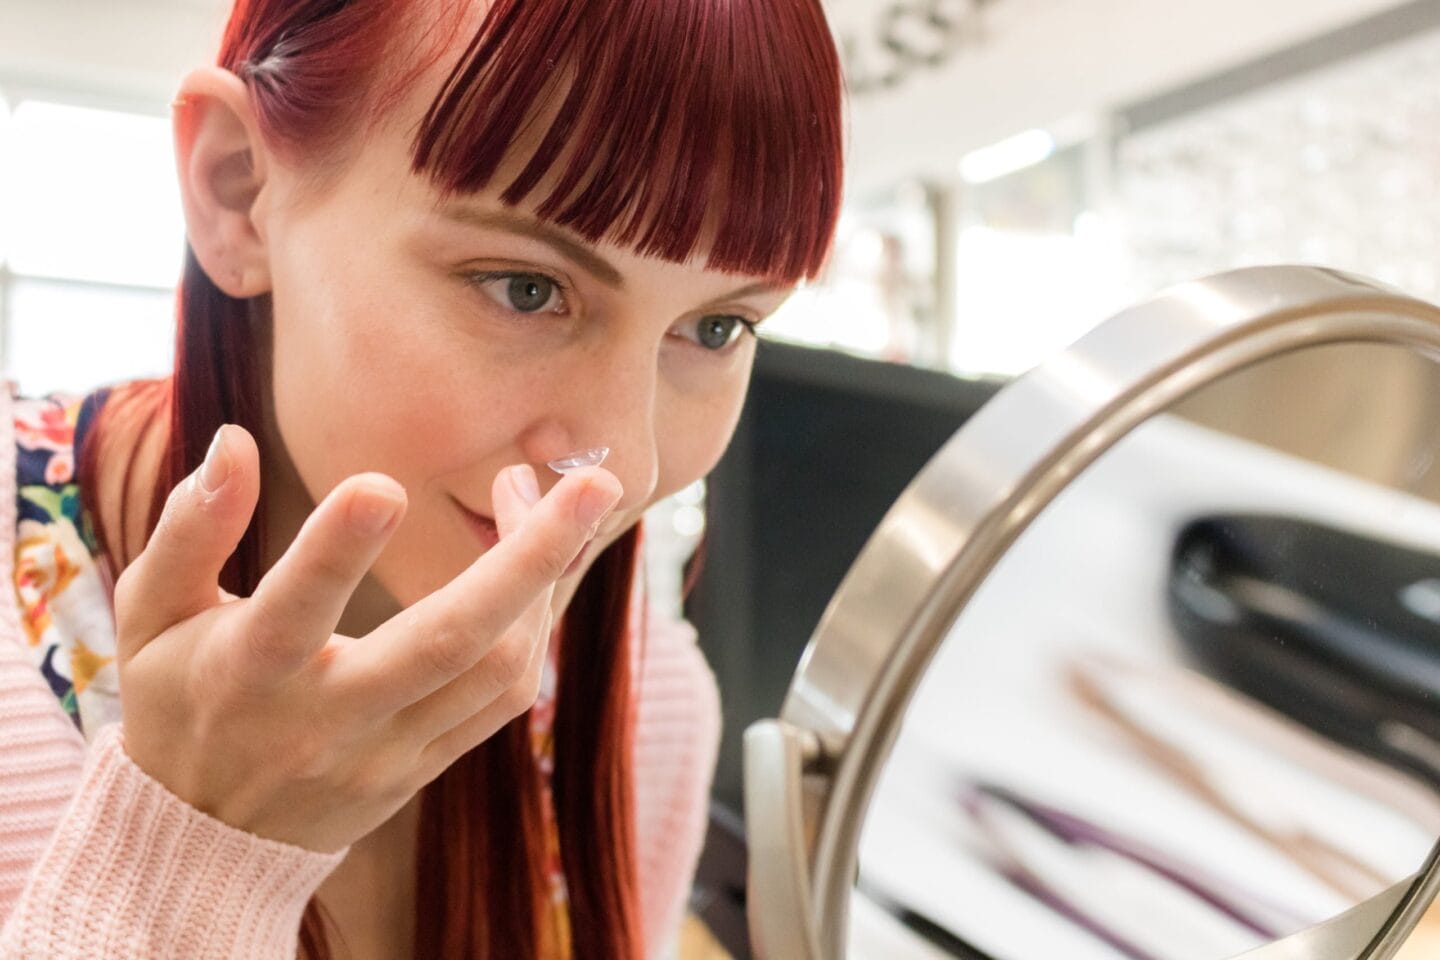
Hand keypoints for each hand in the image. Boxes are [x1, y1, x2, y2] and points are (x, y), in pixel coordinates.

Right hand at [113, 424, 620, 852]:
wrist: (203, 840)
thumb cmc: (177, 701)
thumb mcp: (152, 615)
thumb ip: (191, 528)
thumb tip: (236, 441)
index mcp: (248, 671)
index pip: (295, 609)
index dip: (336, 551)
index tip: (384, 485)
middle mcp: (329, 717)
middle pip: (447, 641)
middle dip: (530, 558)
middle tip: (592, 482)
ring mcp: (388, 751)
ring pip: (497, 671)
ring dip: (546, 582)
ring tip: (562, 501)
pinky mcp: (425, 768)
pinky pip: (504, 699)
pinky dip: (537, 628)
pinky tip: (542, 566)